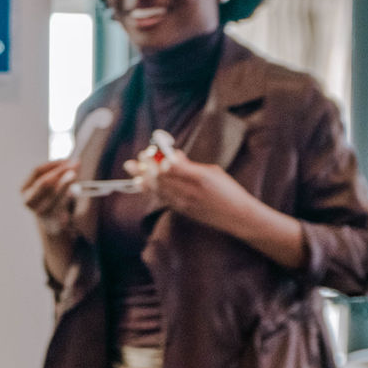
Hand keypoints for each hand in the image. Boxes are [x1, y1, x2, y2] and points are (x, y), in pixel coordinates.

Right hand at [21, 158, 78, 234]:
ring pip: (55, 193)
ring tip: (75, 175)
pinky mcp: (52, 219)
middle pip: (45, 182)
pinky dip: (69, 195)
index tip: (67, 159)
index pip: (37, 171)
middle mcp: (29, 201)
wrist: (52, 222)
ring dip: (67, 183)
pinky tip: (74, 191)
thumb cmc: (50, 197)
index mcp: (24, 189)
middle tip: (75, 164)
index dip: (53, 164)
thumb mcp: (50, 183)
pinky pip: (63, 203)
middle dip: (61, 172)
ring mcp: (39, 212)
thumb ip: (59, 171)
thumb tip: (74, 162)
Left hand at [125, 146, 258, 235]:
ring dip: (143, 177)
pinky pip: (161, 198)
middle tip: (136, 158)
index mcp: (200, 177)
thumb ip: (189, 165)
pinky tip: (140, 182)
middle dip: (145, 167)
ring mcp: (185, 203)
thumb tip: (171, 155)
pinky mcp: (182, 211)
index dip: (156, 159)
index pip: (172, 167)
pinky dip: (149, 188)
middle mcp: (190, 191)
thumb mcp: (212, 172)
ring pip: (158, 189)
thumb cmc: (227, 190)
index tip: (149, 151)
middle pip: (161, 178)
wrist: (237, 216)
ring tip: (131, 167)